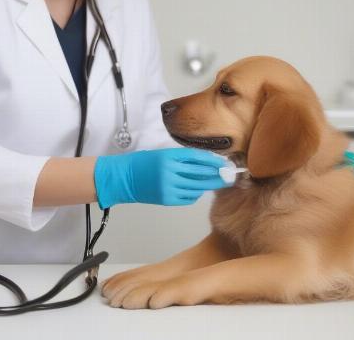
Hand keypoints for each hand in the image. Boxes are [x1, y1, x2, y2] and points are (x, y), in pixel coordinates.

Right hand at [93, 147, 227, 207]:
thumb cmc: (143, 162)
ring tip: (217, 183)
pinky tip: (198, 190)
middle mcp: (170, 171)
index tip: (225, 162)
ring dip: (208, 185)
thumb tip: (206, 163)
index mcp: (169, 156)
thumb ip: (182, 158)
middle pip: (201, 174)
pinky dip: (195, 193)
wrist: (124, 178)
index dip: (213, 161)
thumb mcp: (163, 154)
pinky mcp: (167, 199)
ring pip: (197, 187)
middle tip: (229, 175)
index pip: (198, 157)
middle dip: (217, 175)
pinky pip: (188, 197)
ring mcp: (169, 187)